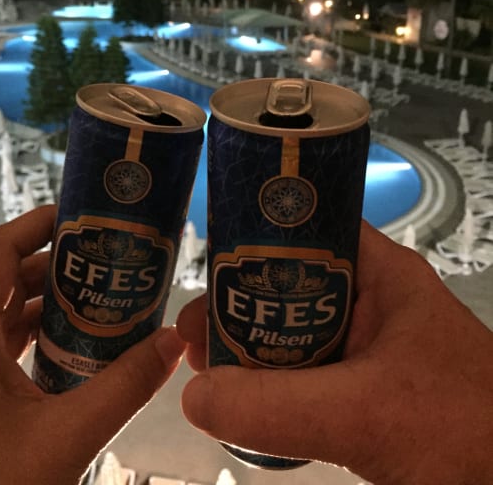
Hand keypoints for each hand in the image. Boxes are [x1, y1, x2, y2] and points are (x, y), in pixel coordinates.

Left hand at [0, 205, 184, 484]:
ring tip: (105, 299)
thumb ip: (124, 388)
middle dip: (59, 264)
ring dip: (52, 301)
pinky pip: (5, 343)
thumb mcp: (65, 437)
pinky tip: (81, 348)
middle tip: (111, 261)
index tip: (85, 217)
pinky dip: (41, 334)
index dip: (37, 223)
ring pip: (6, 312)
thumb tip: (175, 342)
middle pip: (6, 277)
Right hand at [177, 220, 492, 484]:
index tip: (208, 269)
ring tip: (203, 367)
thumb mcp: (366, 413)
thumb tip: (194, 396)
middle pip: (292, 284)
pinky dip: (274, 383)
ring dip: (251, 347)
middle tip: (192, 335)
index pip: (310, 227)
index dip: (256, 239)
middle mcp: (373, 301)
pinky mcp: (370, 389)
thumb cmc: (465, 432)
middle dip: (239, 304)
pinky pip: (310, 374)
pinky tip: (243, 399)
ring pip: (297, 332)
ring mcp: (372, 347)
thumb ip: (277, 406)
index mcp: (381, 275)